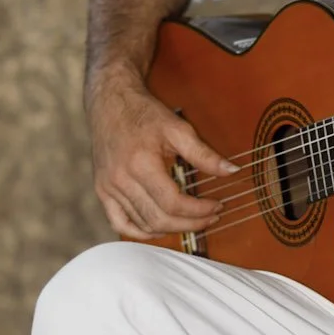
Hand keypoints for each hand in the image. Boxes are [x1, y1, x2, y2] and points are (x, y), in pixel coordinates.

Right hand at [89, 68, 236, 239]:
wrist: (110, 102)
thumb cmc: (144, 113)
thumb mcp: (178, 129)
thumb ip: (204, 154)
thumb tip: (231, 171)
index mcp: (140, 164)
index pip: (174, 203)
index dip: (199, 210)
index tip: (217, 206)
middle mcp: (121, 179)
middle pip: (159, 219)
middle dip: (190, 224)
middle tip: (210, 218)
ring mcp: (108, 187)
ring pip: (142, 224)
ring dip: (170, 230)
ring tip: (191, 221)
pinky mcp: (102, 190)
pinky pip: (119, 223)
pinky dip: (140, 232)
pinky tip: (159, 229)